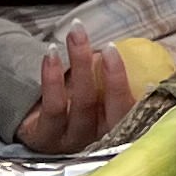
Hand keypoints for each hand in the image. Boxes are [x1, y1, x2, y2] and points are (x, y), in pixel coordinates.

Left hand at [12, 28, 134, 156]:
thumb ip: (117, 78)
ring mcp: (71, 141)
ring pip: (81, 103)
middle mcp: (97, 138)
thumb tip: (144, 48)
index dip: (124, 81)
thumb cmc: (75, 101)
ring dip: (80, 64)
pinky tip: (51, 54)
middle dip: (110, 73)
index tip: (117, 52)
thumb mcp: (99, 92)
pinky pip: (54, 107)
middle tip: (105, 44)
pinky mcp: (45, 139)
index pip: (129, 109)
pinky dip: (52, 77)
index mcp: (116, 127)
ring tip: (76, 35)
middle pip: (111, 109)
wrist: (31, 125)